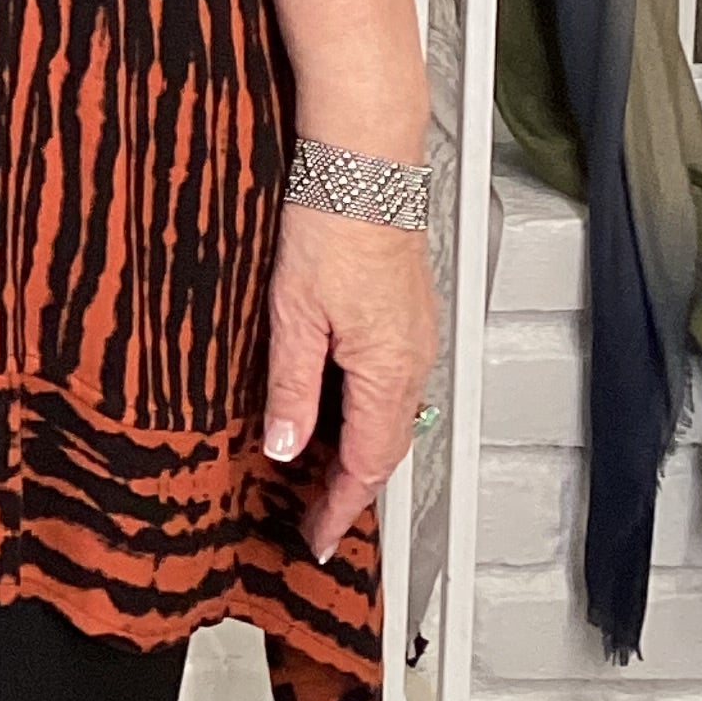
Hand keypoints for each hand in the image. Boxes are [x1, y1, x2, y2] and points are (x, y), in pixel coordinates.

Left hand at [263, 200, 438, 563]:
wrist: (363, 163)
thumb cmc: (332, 223)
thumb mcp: (293, 314)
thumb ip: (291, 387)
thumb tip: (286, 448)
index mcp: (388, 372)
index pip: (367, 466)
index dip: (339, 509)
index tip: (316, 537)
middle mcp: (412, 360)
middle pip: (385, 447)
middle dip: (350, 487)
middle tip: (312, 513)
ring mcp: (414, 335)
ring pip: (390, 414)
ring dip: (358, 448)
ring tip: (317, 468)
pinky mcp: (407, 312)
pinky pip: (391, 382)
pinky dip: (365, 409)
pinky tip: (334, 402)